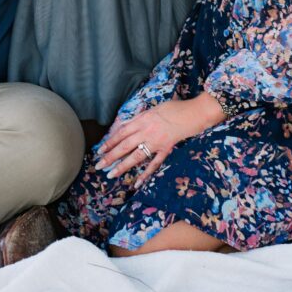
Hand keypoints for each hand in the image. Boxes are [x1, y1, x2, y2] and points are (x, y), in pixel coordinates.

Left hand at [95, 93, 222, 187]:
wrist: (193, 113)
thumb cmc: (173, 108)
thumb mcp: (153, 109)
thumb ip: (139, 118)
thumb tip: (126, 125)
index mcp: (142, 119)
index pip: (121, 132)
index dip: (110, 141)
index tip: (100, 150)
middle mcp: (146, 131)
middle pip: (125, 145)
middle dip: (110, 156)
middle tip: (99, 165)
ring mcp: (156, 142)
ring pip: (136, 156)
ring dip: (122, 166)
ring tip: (111, 174)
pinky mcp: (166, 149)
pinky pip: (154, 163)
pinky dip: (146, 174)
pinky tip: (137, 183)